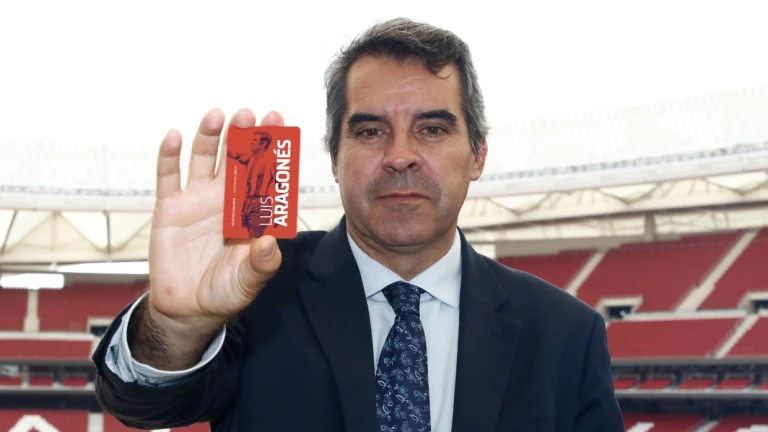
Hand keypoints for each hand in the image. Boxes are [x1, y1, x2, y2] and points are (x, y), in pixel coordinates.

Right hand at [147, 108, 283, 335]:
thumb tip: (269, 241)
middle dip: (244, 136)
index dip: (271, 151)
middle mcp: (226, 199)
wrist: (188, 308)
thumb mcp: (248, 282)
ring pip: (204, 160)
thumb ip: (262, 263)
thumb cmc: (226, 292)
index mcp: (250, 212)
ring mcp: (197, 201)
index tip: (279, 125)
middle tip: (251, 114)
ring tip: (217, 116)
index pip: (264, 175)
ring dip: (210, 137)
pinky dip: (169, 157)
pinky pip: (168, 178)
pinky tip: (175, 137)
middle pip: (236, 159)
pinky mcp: (169, 209)